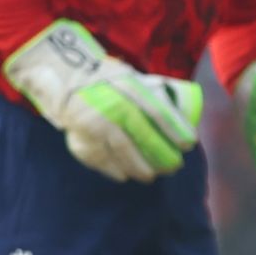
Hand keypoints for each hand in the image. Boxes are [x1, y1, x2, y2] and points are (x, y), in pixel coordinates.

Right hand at [4, 20, 202, 181]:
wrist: (66, 79)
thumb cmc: (110, 83)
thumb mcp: (133, 78)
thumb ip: (156, 93)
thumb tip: (187, 113)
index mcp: (129, 86)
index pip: (157, 111)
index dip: (176, 129)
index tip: (190, 144)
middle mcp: (111, 103)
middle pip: (141, 134)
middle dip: (161, 153)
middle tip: (174, 166)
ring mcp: (92, 121)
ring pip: (120, 149)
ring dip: (139, 166)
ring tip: (151, 176)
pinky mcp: (78, 135)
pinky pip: (98, 158)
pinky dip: (113, 169)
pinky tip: (125, 176)